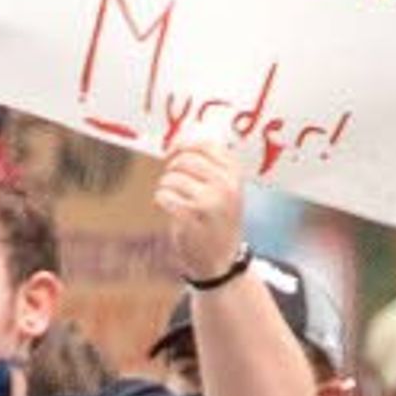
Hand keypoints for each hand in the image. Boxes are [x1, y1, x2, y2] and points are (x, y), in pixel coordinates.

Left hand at [157, 144, 248, 283]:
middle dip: (172, 168)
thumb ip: (211, 165)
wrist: (221, 260)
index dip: (183, 144)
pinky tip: (169, 208)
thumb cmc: (218, 220)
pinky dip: (161, 200)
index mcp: (234, 175)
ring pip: (171, 177)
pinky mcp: (191, 217)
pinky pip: (164, 195)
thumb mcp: (225, 190)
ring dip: (166, 187)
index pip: (205, 144)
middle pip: (185, 159)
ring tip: (175, 199)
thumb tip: (185, 135)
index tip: (172, 151)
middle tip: (172, 181)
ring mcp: (210, 202)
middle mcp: (225, 186)